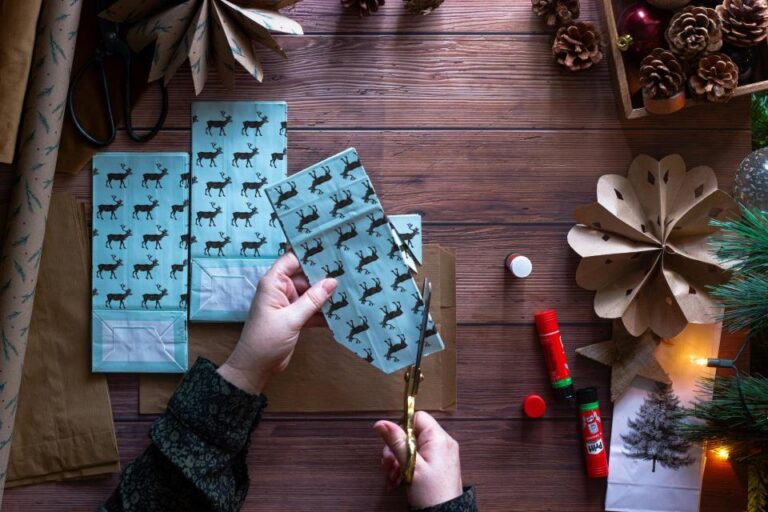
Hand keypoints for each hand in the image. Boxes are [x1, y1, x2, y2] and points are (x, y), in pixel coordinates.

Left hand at [217, 252, 336, 394]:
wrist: (256, 367)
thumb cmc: (265, 340)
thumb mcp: (291, 319)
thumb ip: (312, 300)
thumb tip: (332, 281)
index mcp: (274, 284)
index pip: (292, 260)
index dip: (309, 254)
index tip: (330, 250)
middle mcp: (281, 290)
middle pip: (306, 277)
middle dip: (324, 277)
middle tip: (348, 273)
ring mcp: (289, 304)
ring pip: (312, 294)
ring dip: (327, 296)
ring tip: (350, 291)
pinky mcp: (295, 318)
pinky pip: (312, 309)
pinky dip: (324, 312)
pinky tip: (342, 312)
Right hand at [374, 411, 463, 508]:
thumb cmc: (430, 493)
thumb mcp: (410, 465)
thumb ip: (396, 441)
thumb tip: (381, 423)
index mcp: (438, 438)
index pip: (417, 418)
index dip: (402, 428)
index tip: (393, 443)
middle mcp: (443, 443)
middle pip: (413, 434)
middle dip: (397, 448)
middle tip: (388, 463)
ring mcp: (441, 455)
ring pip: (413, 448)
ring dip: (399, 460)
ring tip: (392, 475)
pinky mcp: (439, 466)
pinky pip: (419, 459)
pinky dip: (407, 467)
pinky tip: (398, 480)